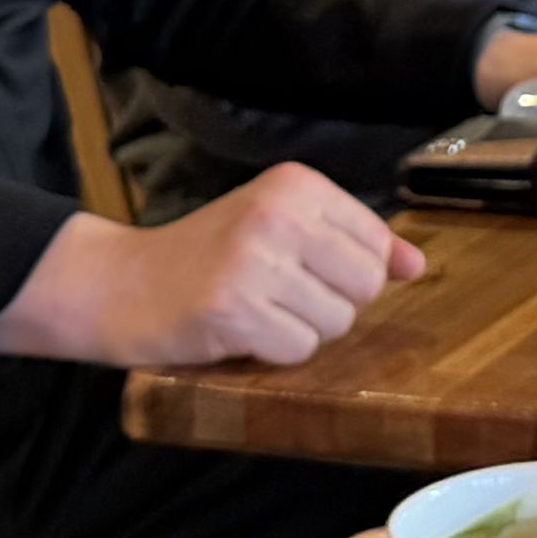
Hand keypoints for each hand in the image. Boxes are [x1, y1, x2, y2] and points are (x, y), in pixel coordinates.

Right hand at [0, 164, 421, 369]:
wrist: (119, 283)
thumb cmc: (209, 255)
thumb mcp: (282, 227)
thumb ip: (352, 241)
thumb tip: (417, 265)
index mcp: (296, 184)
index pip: (378, 244)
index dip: (350, 272)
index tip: (303, 270)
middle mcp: (279, 213)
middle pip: (365, 286)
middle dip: (331, 304)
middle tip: (279, 295)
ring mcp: (255, 261)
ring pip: (335, 323)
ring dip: (300, 331)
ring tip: (255, 310)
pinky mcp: (232, 309)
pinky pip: (297, 350)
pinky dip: (272, 353)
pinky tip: (237, 331)